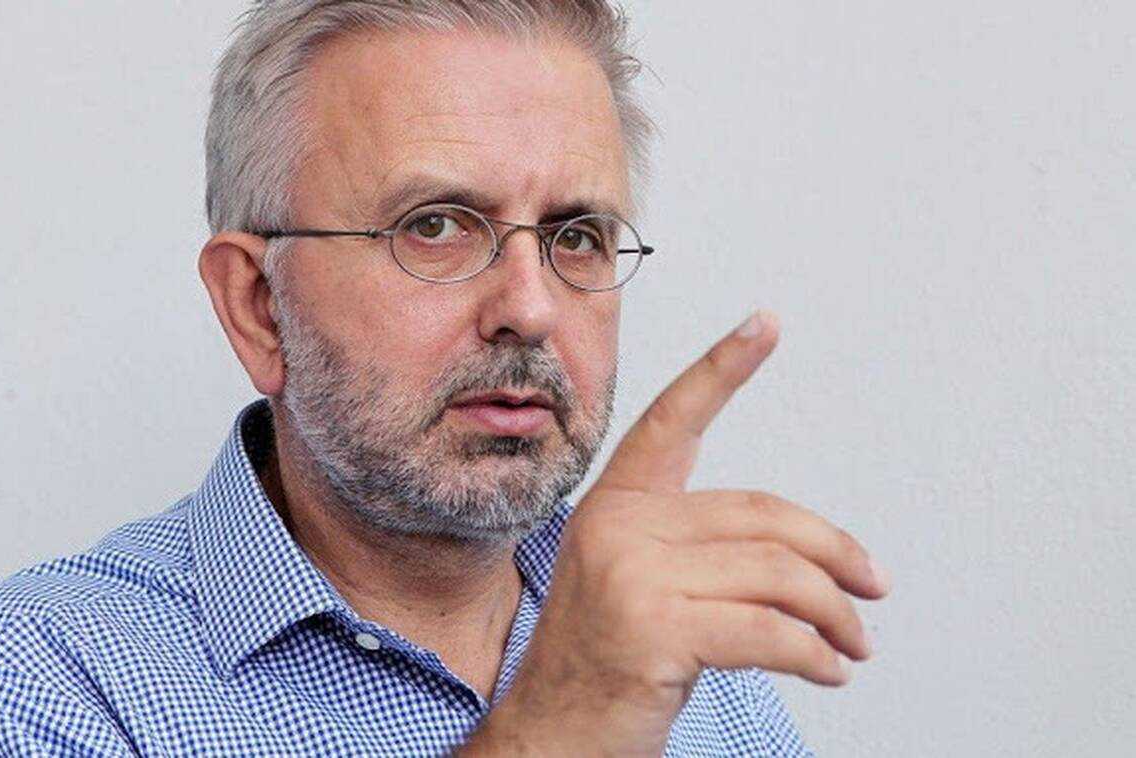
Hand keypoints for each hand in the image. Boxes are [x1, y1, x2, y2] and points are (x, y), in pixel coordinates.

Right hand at [457, 310, 890, 755]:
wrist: (550, 737)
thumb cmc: (601, 665)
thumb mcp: (639, 587)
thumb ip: (698, 550)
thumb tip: (806, 557)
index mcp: (615, 505)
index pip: (672, 421)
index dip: (722, 368)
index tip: (764, 323)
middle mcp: (617, 525)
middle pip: (763, 516)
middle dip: (835, 557)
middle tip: (872, 589)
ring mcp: (630, 573)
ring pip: (777, 574)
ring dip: (835, 615)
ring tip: (852, 646)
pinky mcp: (652, 627)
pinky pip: (771, 631)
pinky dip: (816, 654)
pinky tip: (828, 670)